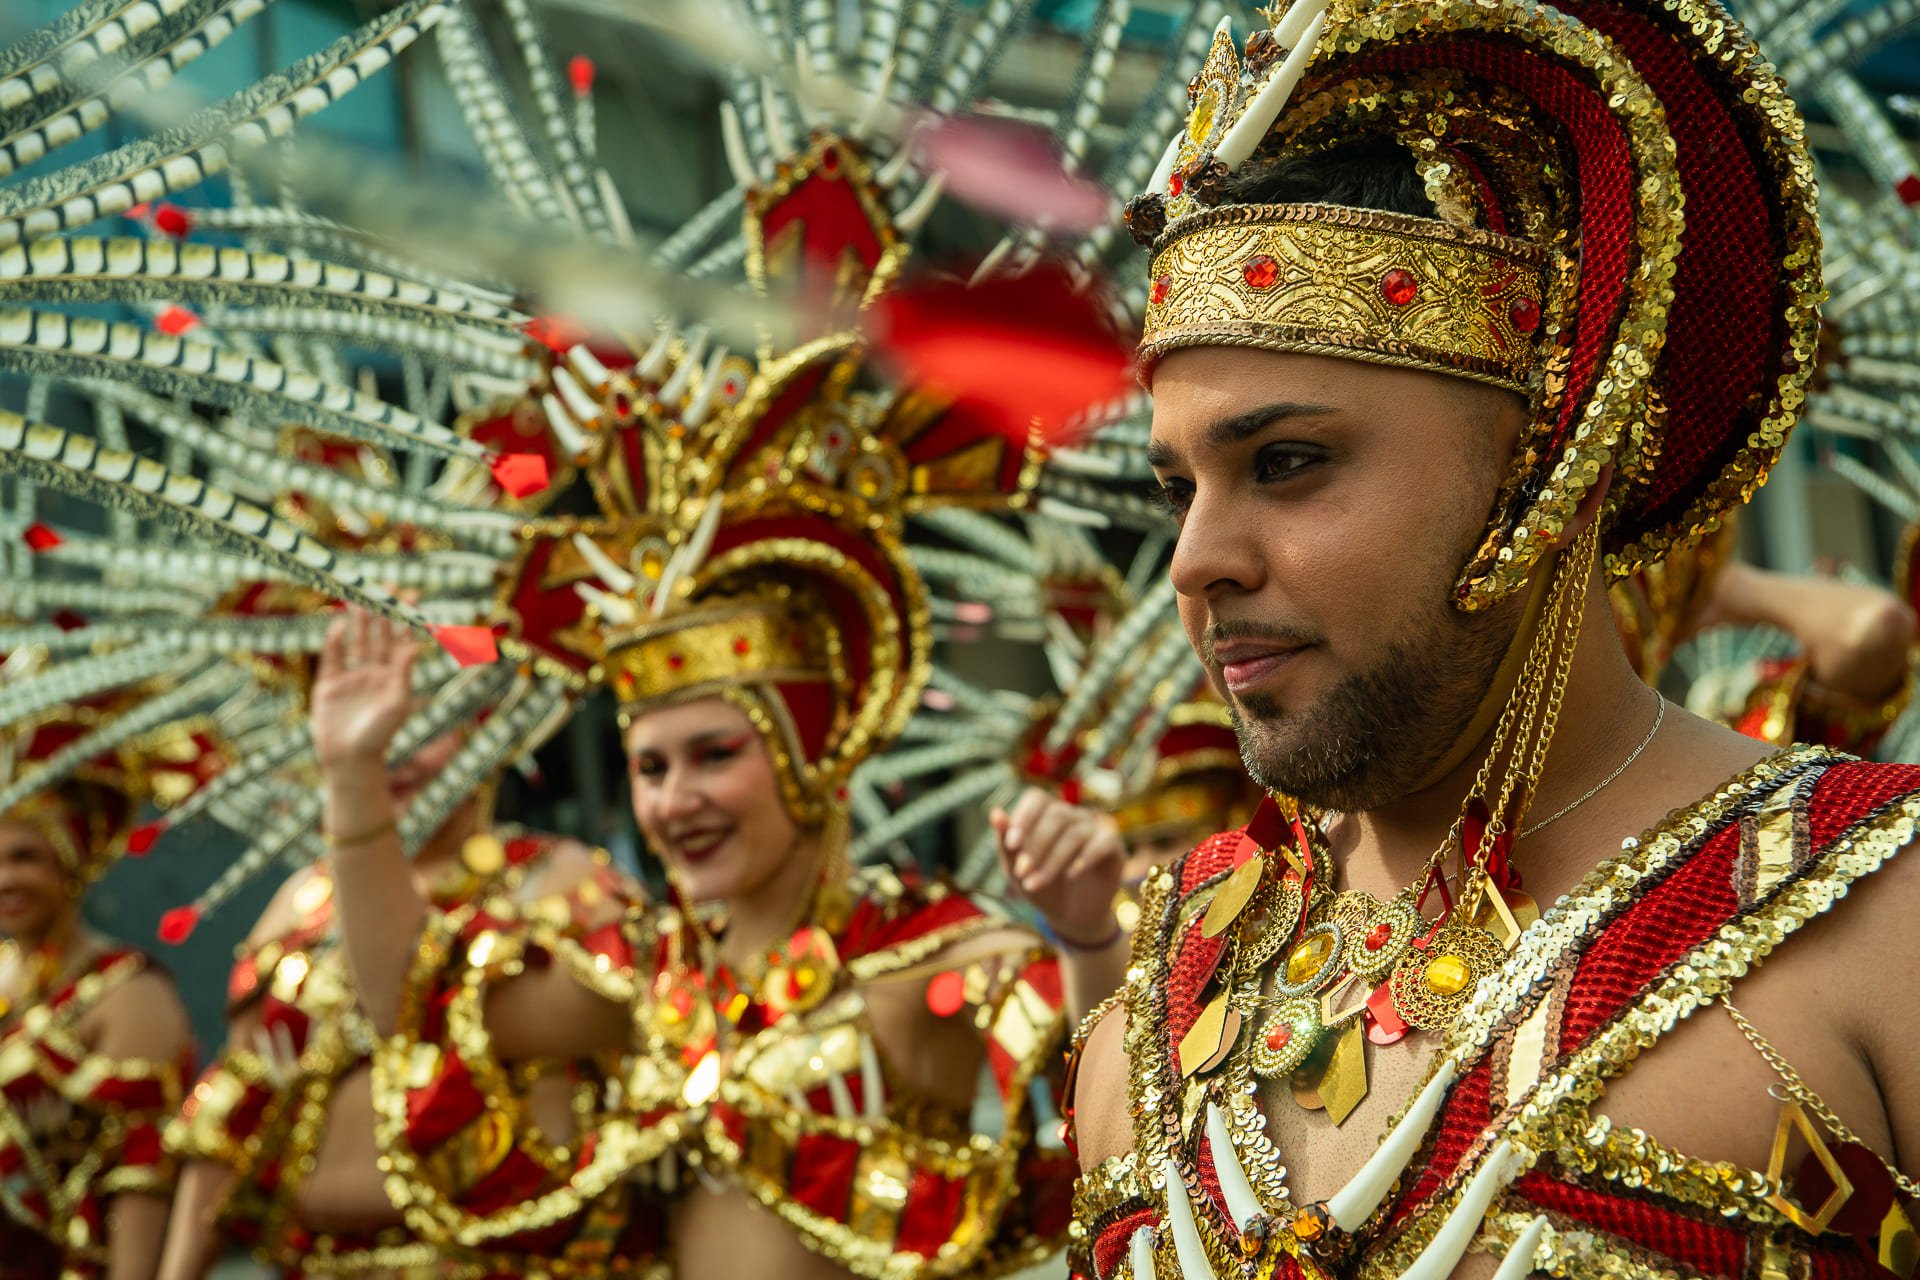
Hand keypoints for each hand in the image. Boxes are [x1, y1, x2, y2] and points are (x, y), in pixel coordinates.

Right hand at [312, 609, 418, 767]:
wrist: (349, 760)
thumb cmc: (379, 736)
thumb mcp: (397, 703)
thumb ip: (403, 673)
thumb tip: (416, 644)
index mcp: (395, 677)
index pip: (401, 640)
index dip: (405, 618)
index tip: (411, 595)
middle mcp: (374, 673)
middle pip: (379, 635)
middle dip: (382, 611)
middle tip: (385, 586)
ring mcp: (351, 677)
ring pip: (357, 642)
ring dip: (360, 620)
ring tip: (362, 597)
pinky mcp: (329, 685)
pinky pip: (333, 658)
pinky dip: (335, 641)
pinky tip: (339, 624)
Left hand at [993, 787, 1123, 947]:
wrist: (1071, 917)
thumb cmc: (1041, 888)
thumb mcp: (1017, 872)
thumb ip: (1006, 844)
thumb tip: (995, 813)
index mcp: (1045, 815)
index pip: (1036, 799)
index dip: (1024, 817)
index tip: (1011, 844)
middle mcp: (1071, 816)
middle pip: (1057, 815)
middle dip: (1036, 846)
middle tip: (1021, 873)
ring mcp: (1094, 829)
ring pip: (1075, 834)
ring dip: (1052, 861)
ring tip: (1035, 885)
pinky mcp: (1113, 846)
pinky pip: (1102, 842)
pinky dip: (1085, 859)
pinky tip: (1070, 876)